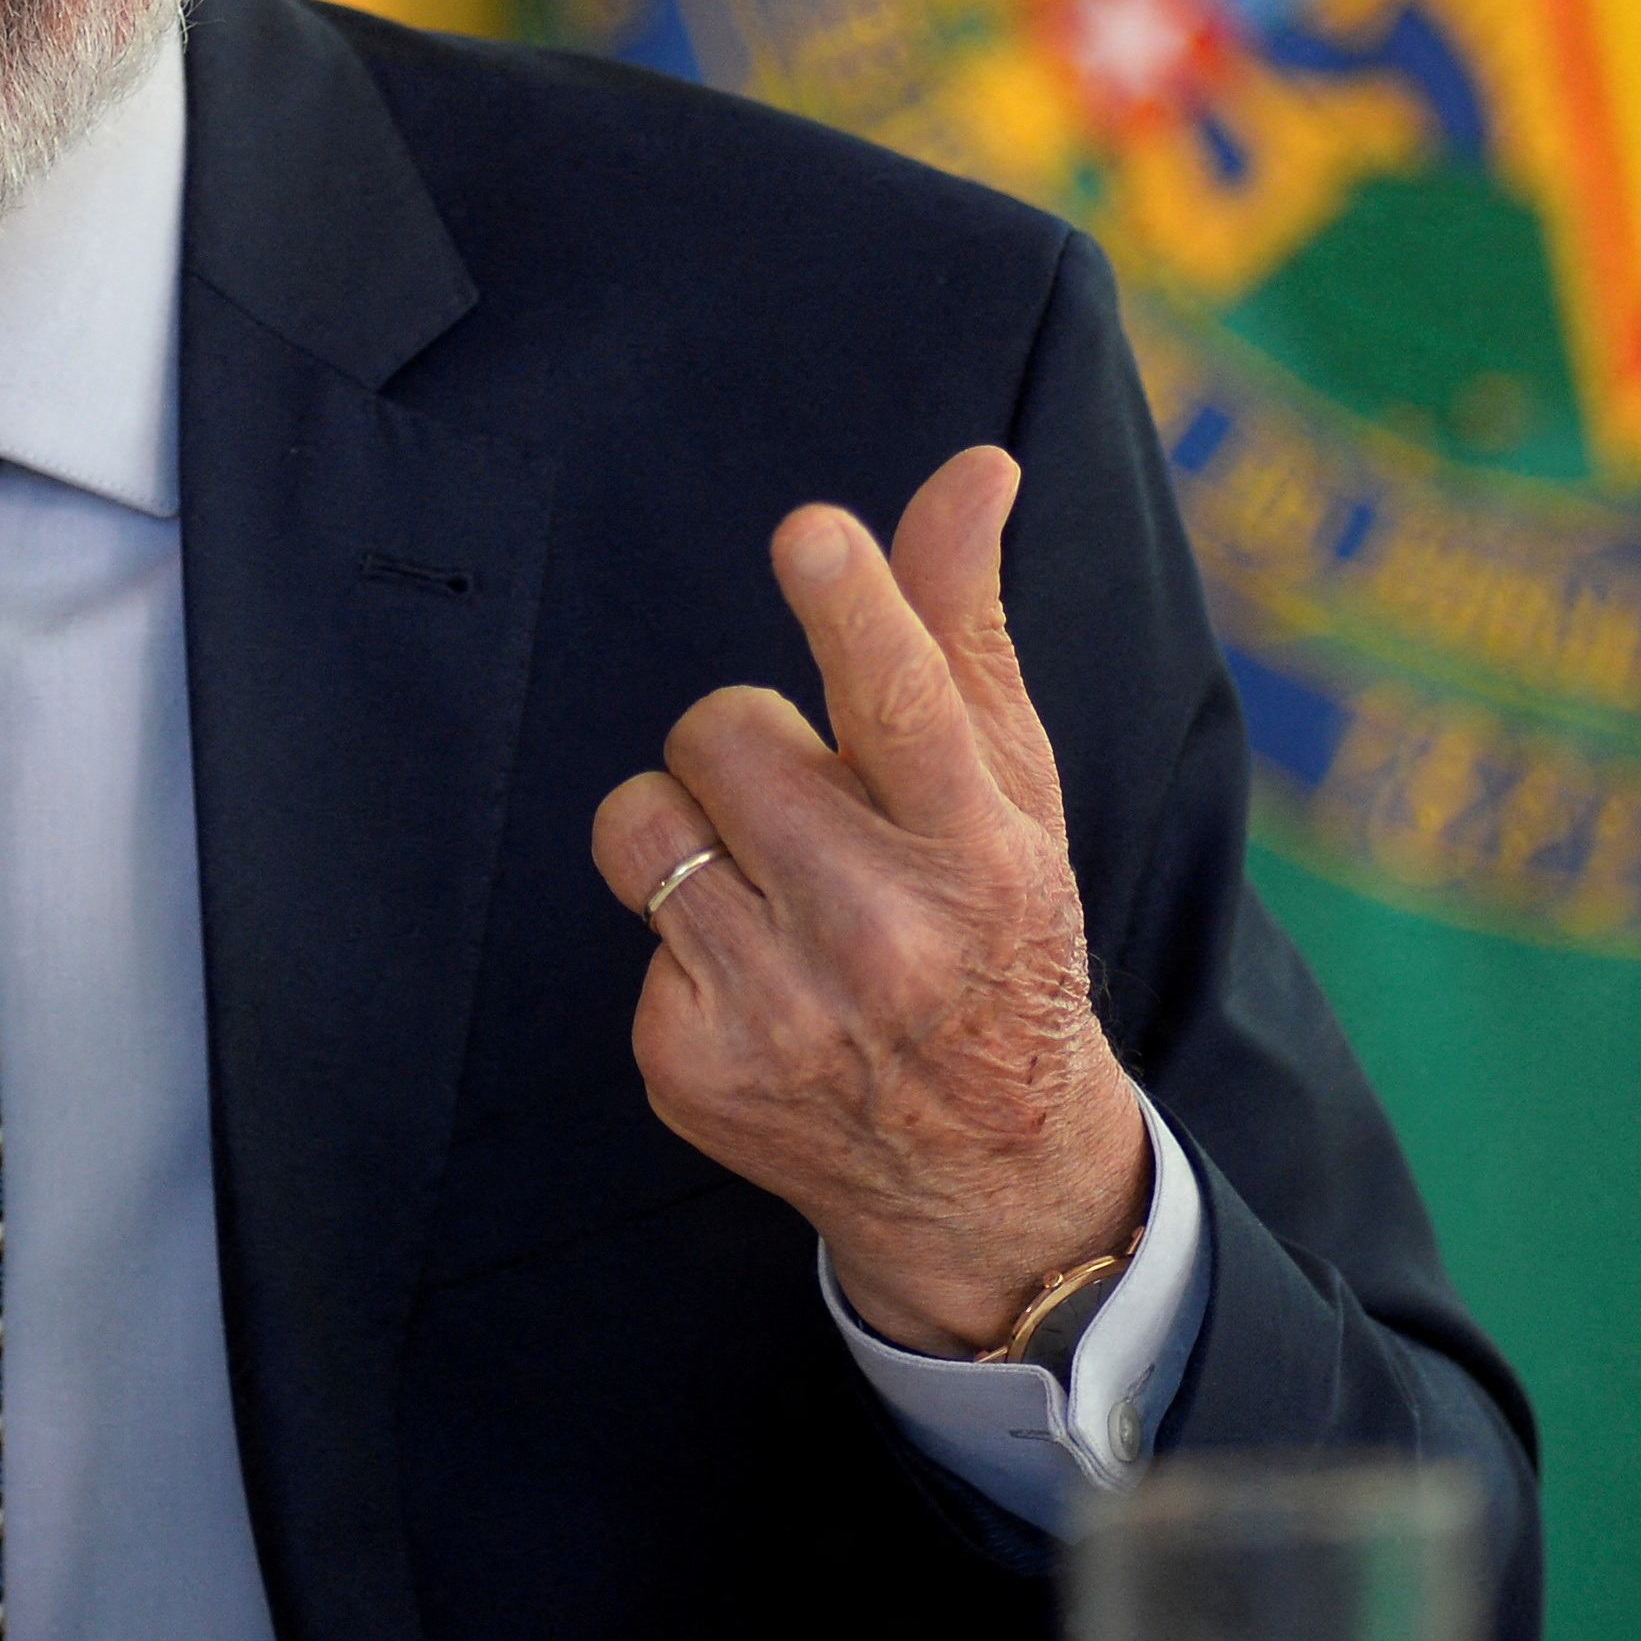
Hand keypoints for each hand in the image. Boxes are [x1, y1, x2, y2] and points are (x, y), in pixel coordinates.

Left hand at [589, 445, 1148, 1354]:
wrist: (986, 1173)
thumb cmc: (997, 935)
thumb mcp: (1010, 789)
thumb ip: (965, 625)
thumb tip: (976, 467)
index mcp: (977, 852)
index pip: (909, 704)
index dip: (853, 608)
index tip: (813, 536)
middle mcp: (881, 935)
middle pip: (725, 732)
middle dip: (751, 746)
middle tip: (816, 808)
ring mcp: (777, 1011)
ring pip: (643, 819)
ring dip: (693, 826)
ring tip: (769, 878)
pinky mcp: (689, 1066)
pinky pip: (630, 923)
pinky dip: (683, 935)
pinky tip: (758, 978)